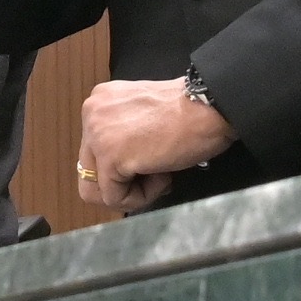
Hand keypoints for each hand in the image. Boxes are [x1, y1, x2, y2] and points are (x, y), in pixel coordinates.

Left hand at [76, 76, 234, 210]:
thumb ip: (123, 134)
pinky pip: (115, 198)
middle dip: (123, 182)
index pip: (93, 152)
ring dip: (130, 192)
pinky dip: (141, 197)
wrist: (210, 106)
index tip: (151, 160)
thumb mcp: (143, 115)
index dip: (123, 166)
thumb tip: (118, 171)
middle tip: (157, 175)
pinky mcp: (110, 157)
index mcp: (100, 102)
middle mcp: (91, 114)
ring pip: (96, 190)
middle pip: (89, 172)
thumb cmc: (192, 111)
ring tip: (160, 175)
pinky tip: (164, 175)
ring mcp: (97, 136)